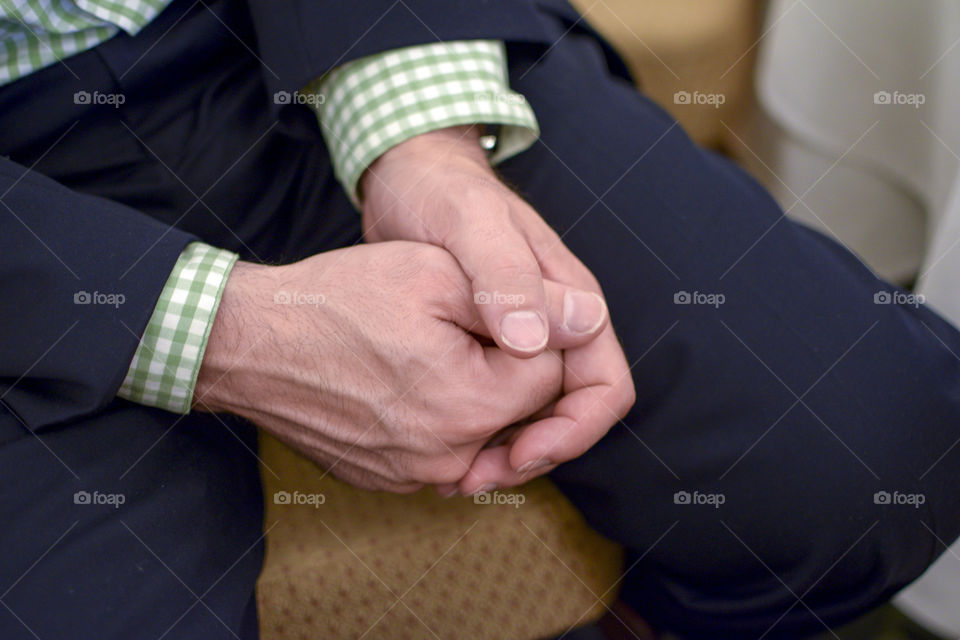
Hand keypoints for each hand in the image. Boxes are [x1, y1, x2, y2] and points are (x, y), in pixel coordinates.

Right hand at [193, 241, 607, 491]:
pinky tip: (403, 381)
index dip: (526, 328)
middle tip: (447, 322)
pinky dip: (439, 416)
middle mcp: (448, 456)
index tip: (479, 306)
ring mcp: (412, 475)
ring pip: (482, 431)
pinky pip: (442, 449)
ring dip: (473, 390)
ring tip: (423, 349)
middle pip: (519, 408)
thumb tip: (587, 320)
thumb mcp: (435, 274)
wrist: (249, 344)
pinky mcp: (386, 480)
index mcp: (471, 405)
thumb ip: (522, 303)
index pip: (549, 373)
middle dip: (501, 362)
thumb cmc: (337, 300)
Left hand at [361, 126, 635, 492]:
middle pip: (572, 410)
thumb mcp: (470, 224)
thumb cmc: (442, 193)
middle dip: (538, 452)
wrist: (408, 178)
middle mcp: (554, 326)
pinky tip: (444, 445)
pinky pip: (499, 402)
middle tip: (479, 477)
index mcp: (571, 301)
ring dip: (507, 448)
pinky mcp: (486, 346)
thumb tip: (535, 343)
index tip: (523, 455)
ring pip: (536, 413)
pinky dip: (481, 430)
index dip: (574, 431)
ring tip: (459, 473)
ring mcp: (522, 337)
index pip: (605, 385)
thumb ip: (505, 277)